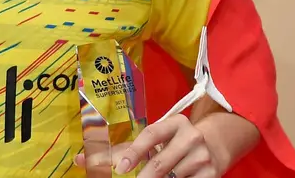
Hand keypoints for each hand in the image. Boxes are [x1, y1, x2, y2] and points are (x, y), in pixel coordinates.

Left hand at [74, 114, 225, 177]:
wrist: (214, 146)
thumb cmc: (172, 142)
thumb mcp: (152, 140)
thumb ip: (119, 149)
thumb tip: (79, 161)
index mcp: (173, 122)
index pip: (150, 135)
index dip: (134, 152)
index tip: (121, 168)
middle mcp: (190, 136)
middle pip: (161, 162)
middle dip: (142, 177)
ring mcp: (203, 156)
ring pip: (173, 177)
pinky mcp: (212, 174)